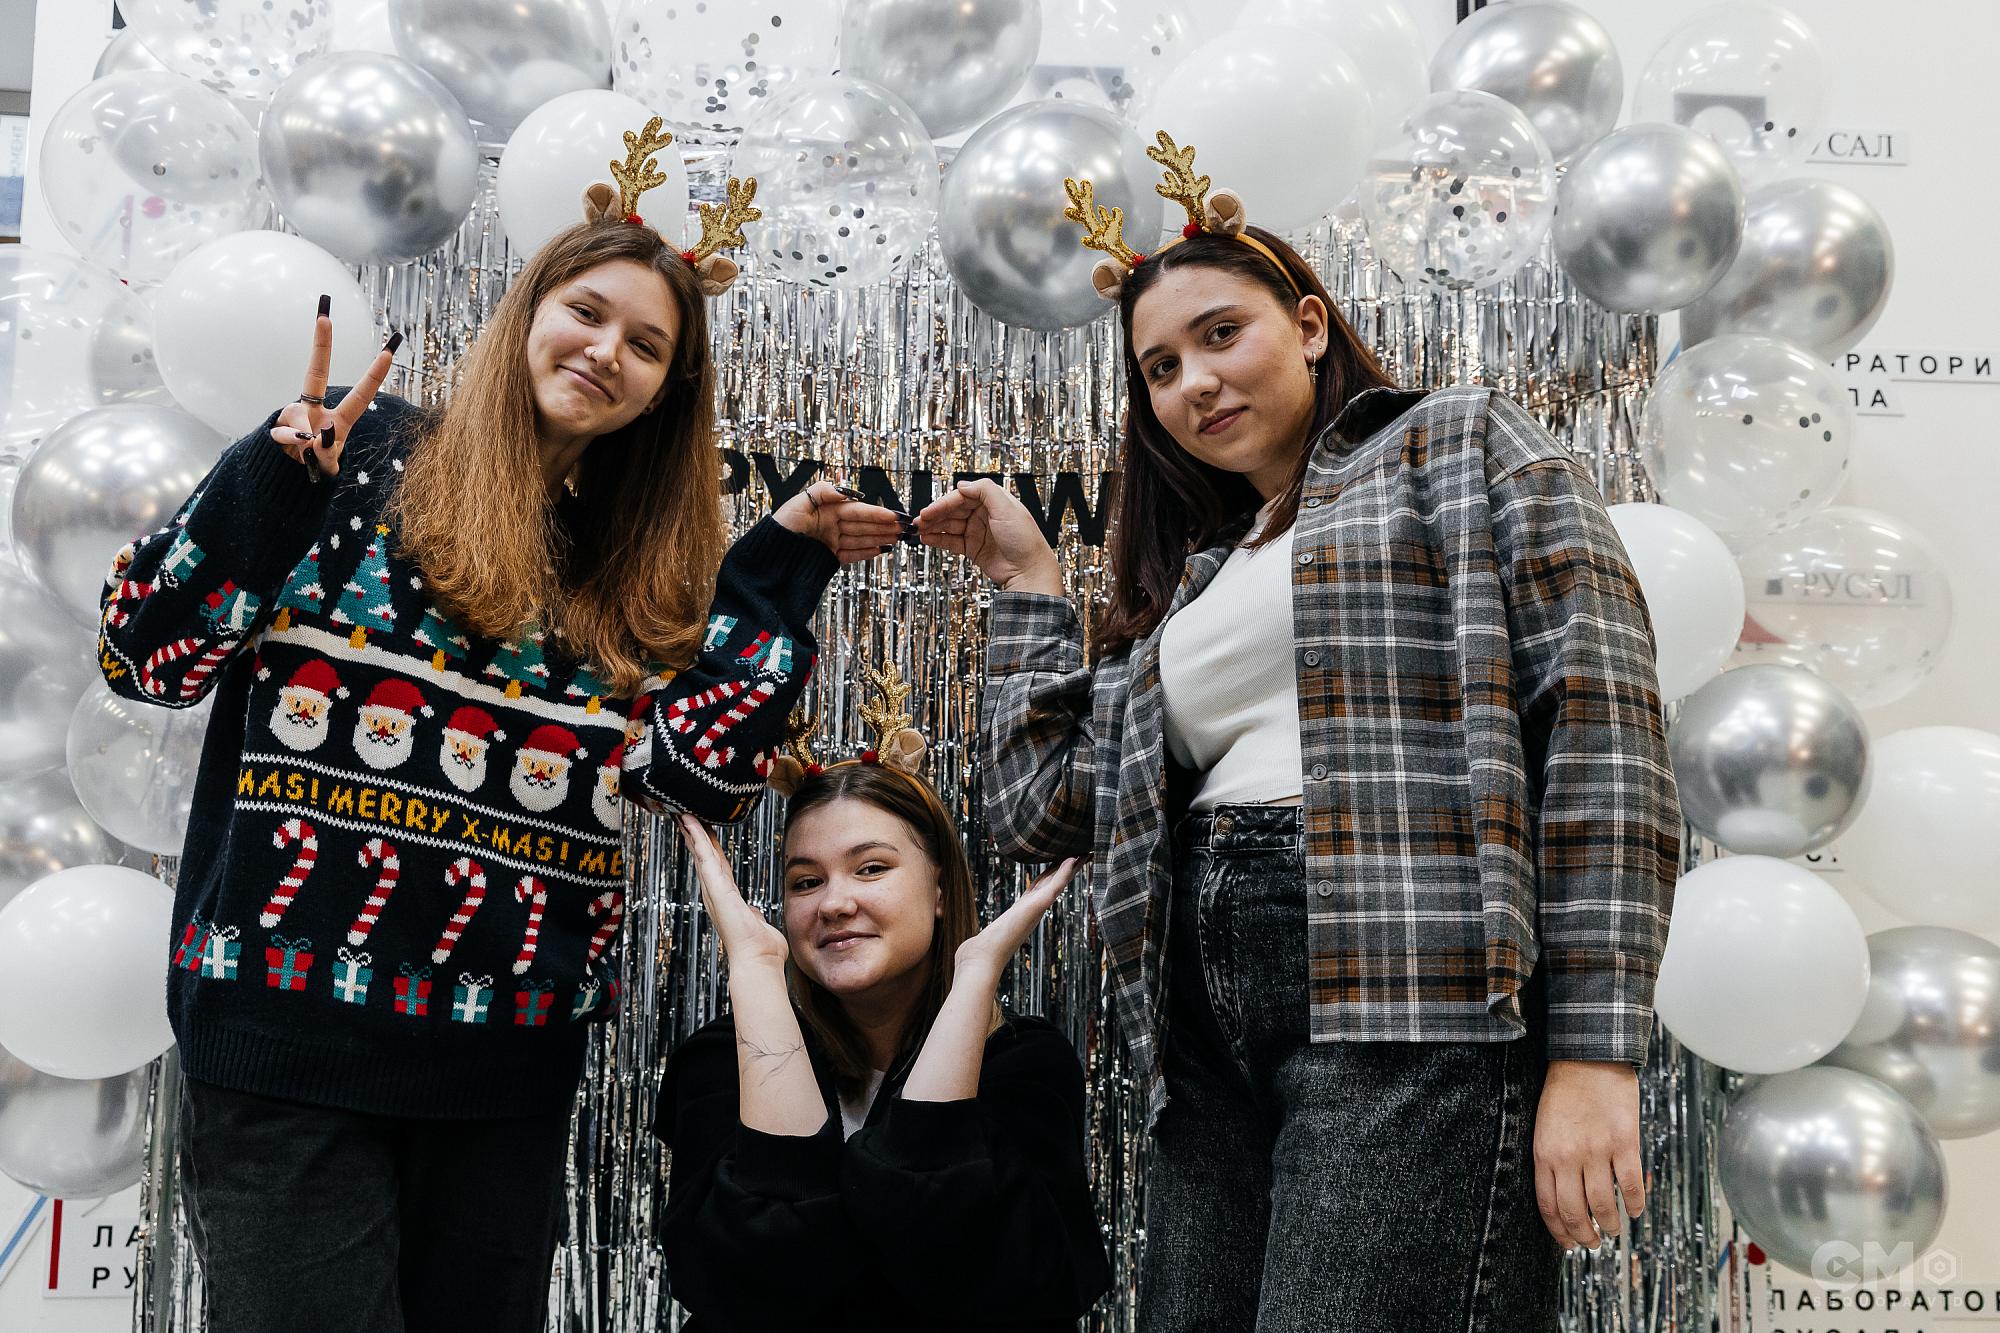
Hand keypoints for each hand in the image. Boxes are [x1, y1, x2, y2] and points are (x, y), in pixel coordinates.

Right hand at [267, 297, 400, 479]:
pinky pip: (284, 432)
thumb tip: (313, 435)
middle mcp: (316, 410)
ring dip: (305, 437)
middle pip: (317, 372)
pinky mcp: (277, 426)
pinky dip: (292, 441)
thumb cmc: (316, 465)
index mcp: (339, 418)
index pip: (360, 393)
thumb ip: (325, 453)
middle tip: (324, 316)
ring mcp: (295, 416)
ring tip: (309, 450)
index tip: (390, 350)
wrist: (285, 478)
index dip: (374, 374)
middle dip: (321, 344)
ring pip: (298, 414)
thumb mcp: (328, 465)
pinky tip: (298, 448)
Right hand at [677, 814, 789, 971]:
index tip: (702, 831)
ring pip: (702, 853)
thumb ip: (753, 915)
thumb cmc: (761, 949)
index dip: (708, 848)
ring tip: (684, 813)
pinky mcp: (716, 887)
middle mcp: (716, 893)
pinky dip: (697, 837)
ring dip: (693, 832)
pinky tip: (691, 821)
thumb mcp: (756, 924)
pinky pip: (705, 856)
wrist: (758, 960)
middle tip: (686, 816)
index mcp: (726, 898)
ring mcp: (714, 890)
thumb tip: (754, 914)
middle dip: (696, 836)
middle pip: (704, 857)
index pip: (716, 867)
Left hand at [772, 480, 905, 563]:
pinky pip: (852, 555)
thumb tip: (848, 492)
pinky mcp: (828, 558)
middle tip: (905, 528)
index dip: (878, 514)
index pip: (859, 511)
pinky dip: (867, 553)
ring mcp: (831, 542)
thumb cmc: (780, 528)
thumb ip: (824, 491)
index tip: (895, 516)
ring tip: (898, 538)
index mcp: (827, 510)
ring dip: (881, 539)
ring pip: (861, 539)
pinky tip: (881, 550)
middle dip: (885, 527)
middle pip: (864, 525)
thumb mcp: (798, 503)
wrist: (769, 557)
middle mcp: (832, 525)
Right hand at [913, 479, 1062, 593]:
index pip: (963, 496)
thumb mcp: (1007, 508)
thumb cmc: (1025, 541)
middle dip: (935, 514)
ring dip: (933, 527)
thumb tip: (963, 484)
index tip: (930, 510)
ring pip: (950, 525)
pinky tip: (928, 539)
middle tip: (920, 520)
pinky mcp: (973, 548)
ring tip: (919, 530)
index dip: (945, 502)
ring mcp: (978, 532)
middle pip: (953, 510)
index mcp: (993, 501)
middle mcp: (984, 515)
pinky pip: (951, 541)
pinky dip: (939, 539)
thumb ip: (985, 490)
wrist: (1028, 571)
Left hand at [951, 857, 1077, 985]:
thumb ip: (981, 939)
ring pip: (1058, 884)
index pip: (1040, 889)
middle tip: (1081, 853)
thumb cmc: (978, 954)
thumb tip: (966, 947)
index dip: (1051, 875)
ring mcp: (1036, 910)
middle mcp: (1032, 911)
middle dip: (1066, 869)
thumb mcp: (982, 939)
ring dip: (1071, 869)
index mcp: (1022, 914)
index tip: (1061, 862)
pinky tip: (1072, 860)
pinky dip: (1064, 873)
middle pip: (1053, 884)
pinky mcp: (1036, 907)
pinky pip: (1053, 887)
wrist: (981, 962)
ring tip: (1083, 853)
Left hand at [1534, 1059, 1644, 1250]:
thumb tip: (1563, 1197)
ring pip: (1604, 1204)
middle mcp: (1568, 1157)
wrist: (1587, 1058)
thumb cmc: (1563, 1093)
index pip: (1548, 1205)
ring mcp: (1597, 1150)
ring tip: (1613, 1229)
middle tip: (1593, 1243)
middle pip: (1575, 1211)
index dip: (1559, 1231)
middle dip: (1584, 1235)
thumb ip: (1551, 1161)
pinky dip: (1635, 1204)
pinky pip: (1631, 1184)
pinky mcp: (1624, 1142)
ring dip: (1610, 1224)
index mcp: (1544, 1154)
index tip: (1567, 1244)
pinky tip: (1635, 1210)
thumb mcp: (1543, 1127)